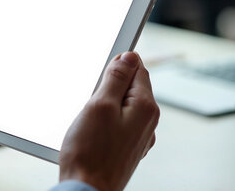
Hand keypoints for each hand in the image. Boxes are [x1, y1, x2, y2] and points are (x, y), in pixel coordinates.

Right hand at [58, 52, 158, 190]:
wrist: (86, 190)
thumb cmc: (90, 153)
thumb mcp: (99, 106)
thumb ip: (116, 78)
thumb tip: (129, 57)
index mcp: (145, 108)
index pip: (138, 69)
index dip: (118, 64)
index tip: (101, 71)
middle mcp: (147, 123)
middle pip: (130, 87)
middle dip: (108, 87)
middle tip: (91, 101)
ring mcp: (138, 137)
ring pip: (122, 105)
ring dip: (105, 104)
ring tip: (89, 120)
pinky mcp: (127, 147)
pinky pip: (118, 122)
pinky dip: (104, 120)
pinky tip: (91, 132)